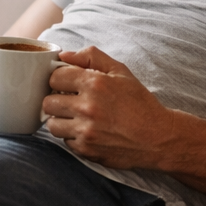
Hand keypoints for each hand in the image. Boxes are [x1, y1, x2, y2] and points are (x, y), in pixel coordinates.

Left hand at [41, 47, 179, 168]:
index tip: (68, 85)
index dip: (60, 80)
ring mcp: (85, 130)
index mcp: (94, 84)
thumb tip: (63, 55)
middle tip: (71, 102)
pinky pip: (65, 140)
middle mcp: (87, 107)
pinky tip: (88, 131)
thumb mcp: (121, 72)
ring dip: (61, 120)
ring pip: (52, 124)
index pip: (54, 77)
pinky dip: (72, 136)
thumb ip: (91, 57)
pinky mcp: (86, 149)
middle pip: (48, 102)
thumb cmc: (139, 103)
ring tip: (77, 117)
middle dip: (57, 100)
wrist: (158, 137)